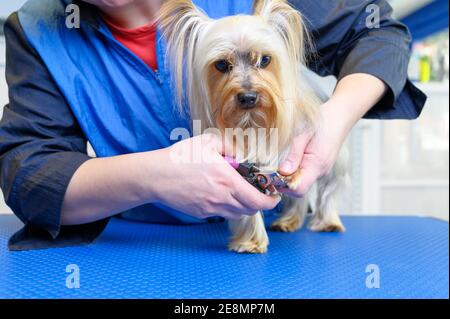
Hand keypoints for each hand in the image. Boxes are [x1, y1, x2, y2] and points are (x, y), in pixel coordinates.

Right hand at [150, 134, 280, 219]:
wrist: (155, 176)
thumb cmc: (181, 156)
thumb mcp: (208, 141)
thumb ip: (230, 145)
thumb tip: (244, 152)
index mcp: (227, 181)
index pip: (258, 201)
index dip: (271, 201)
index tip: (274, 195)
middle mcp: (221, 198)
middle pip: (250, 210)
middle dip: (259, 202)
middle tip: (259, 191)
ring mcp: (211, 208)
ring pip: (237, 214)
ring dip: (244, 205)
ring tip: (240, 192)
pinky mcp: (201, 213)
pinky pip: (221, 213)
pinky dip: (227, 206)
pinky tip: (220, 193)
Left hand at [278, 101, 346, 195]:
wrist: (340, 115)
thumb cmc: (323, 121)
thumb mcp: (303, 134)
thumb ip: (293, 154)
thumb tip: (282, 171)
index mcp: (317, 164)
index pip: (299, 188)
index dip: (283, 185)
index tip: (273, 174)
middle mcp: (321, 171)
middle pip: (298, 187)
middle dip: (284, 181)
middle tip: (273, 166)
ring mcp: (321, 169)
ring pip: (301, 181)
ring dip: (289, 175)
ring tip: (283, 159)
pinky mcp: (319, 166)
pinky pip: (305, 173)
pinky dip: (295, 169)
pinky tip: (291, 157)